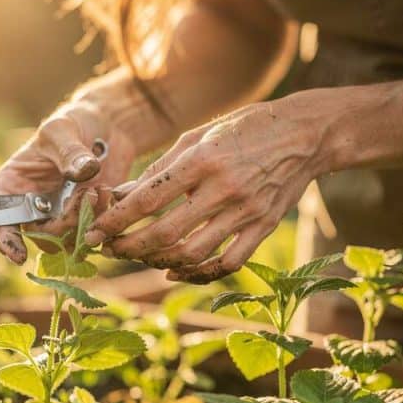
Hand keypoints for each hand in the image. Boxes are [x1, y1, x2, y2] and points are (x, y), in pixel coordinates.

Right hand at [0, 100, 135, 263]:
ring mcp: (60, 217)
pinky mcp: (86, 220)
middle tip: (87, 194)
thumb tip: (84, 172)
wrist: (104, 127)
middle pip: (42, 237)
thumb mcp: (62, 131)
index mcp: (12, 187)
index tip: (17, 255)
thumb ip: (69, 152)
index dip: (6, 240)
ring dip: (88, 221)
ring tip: (100, 189)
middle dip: (66, 223)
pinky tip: (109, 192)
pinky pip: (92, 235)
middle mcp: (32, 209)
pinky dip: (104, 220)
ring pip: (69, 241)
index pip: (0, 221)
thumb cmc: (72, 123)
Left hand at [84, 97, 332, 282]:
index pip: (148, 198)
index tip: (95, 231)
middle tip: (110, 249)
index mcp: (203, 159)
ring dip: (158, 262)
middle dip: (130, 247)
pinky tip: (176, 271)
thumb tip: (120, 195)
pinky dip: (198, 273)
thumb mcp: (199, 135)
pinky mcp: (263, 228)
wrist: (306, 134)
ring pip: (192, 253)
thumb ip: (160, 168)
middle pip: (165, 233)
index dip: (116, 220)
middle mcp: (224, 188)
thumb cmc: (246, 129)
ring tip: (140, 257)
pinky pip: (227, 263)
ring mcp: (246, 211)